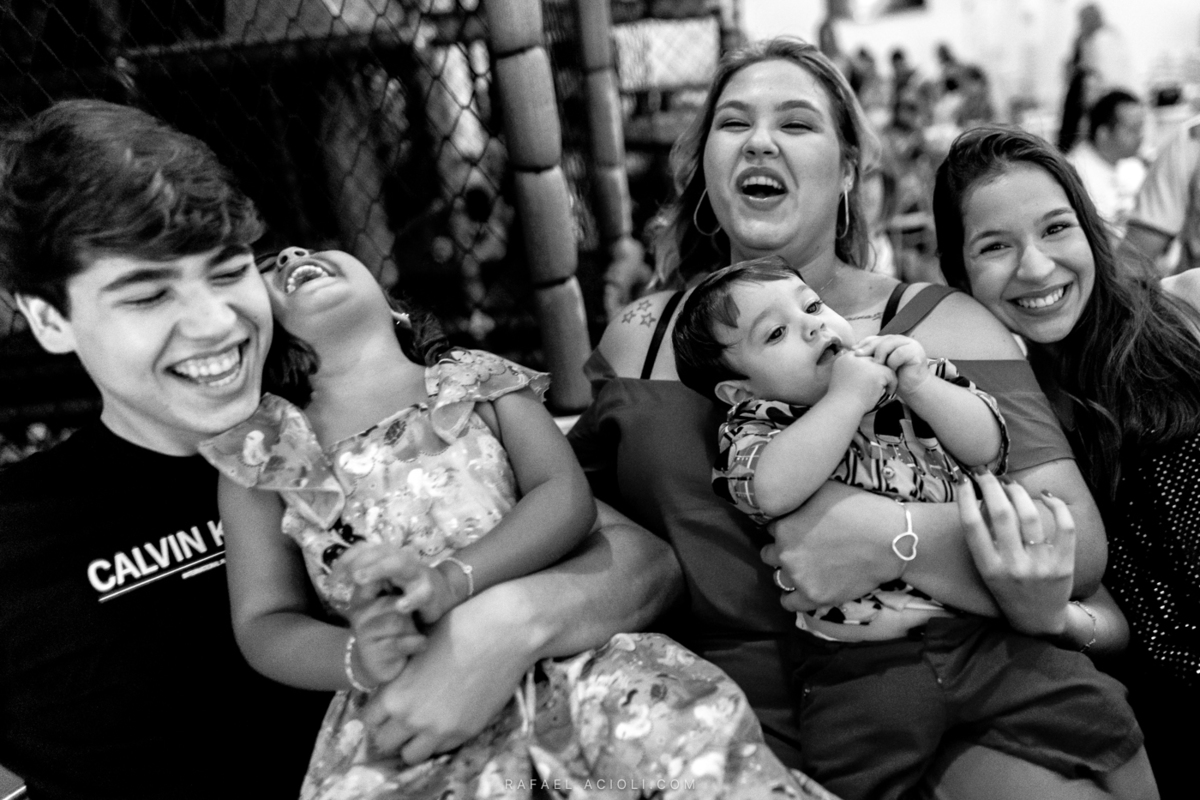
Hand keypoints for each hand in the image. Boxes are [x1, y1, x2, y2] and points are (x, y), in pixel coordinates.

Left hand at [335, 543, 461, 624]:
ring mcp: (416, 572)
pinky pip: (420, 594)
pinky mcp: (429, 590)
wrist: (443, 592)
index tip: (331, 581)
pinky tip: (400, 607)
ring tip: (360, 579)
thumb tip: (336, 584)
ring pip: (400, 564)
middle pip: (380, 552)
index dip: (345, 561)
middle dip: (362, 561)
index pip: (364, 549)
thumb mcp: (381, 582)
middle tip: (348, 575)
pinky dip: (410, 600)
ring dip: (379, 569)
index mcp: (387, 555)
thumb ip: (362, 581)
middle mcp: (400, 558)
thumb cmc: (405, 587)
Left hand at [361, 583, 537, 763]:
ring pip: (411, 756)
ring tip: (424, 724)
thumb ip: (400, 675)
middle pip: (385, 742)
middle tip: (404, 715)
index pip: (369, 719)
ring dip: (413, 742)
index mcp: (394, 693)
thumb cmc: (458, 626)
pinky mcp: (466, 732)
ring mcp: (440, 729)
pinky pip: (441, 750)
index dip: (378, 711)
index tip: (388, 704)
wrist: (503, 632)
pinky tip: (447, 718)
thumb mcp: (417, 646)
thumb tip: (393, 684)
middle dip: (391, 730)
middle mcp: (412, 717)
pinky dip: (438, 740)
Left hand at [763, 482, 903, 611]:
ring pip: (778, 577)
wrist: (890, 540)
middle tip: (802, 548)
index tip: (798, 529)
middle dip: (782, 550)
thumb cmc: (860, 508)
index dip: (785, 528)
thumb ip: (799, 497)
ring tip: (804, 568)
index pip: (771, 528)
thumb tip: (788, 496)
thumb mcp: (823, 489)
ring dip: (788, 572)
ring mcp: (799, 577)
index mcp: (783, 526)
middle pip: (770, 554)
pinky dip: (792, 598)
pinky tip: (799, 591)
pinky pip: (789, 603)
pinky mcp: (815, 597)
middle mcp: (786, 553)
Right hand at [827, 349, 896, 413]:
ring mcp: (867, 363)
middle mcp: (855, 357)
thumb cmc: (843, 400)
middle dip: (879, 370)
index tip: (870, 378)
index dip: (869, 365)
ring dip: (886, 377)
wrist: (843, 409)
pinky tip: (888, 393)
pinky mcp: (877, 371)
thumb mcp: (844, 380)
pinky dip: (892, 384)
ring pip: (884, 364)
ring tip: (885, 388)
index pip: (863, 353)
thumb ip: (854, 371)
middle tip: (882, 383)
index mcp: (845, 358)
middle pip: (874, 357)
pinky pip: (891, 374)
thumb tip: (869, 371)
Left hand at [854, 334, 931, 397]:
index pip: (874, 338)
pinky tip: (890, 370)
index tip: (853, 352)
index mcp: (891, 341)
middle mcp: (900, 340)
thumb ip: (871, 357)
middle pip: (880, 339)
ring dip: (880, 355)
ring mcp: (909, 343)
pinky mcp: (915, 351)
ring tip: (876, 365)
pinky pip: (899, 353)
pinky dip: (892, 362)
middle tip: (858, 356)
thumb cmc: (895, 378)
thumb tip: (851, 351)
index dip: (863, 344)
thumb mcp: (880, 366)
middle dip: (868, 348)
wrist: (913, 388)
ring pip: (888, 344)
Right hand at [957, 471, 1075, 636]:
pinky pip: (1064, 526)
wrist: (1038, 620)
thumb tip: (981, 499)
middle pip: (1001, 514)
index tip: (965, 481)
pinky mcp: (1064, 564)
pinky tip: (1045, 495)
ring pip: (1030, 515)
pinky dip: (1056, 505)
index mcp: (989, 568)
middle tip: (986, 474)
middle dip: (992, 486)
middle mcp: (1013, 566)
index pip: (972, 526)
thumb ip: (983, 541)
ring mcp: (1041, 565)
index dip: (966, 498)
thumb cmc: (1007, 590)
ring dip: (1018, 492)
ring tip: (1011, 484)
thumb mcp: (986, 571)